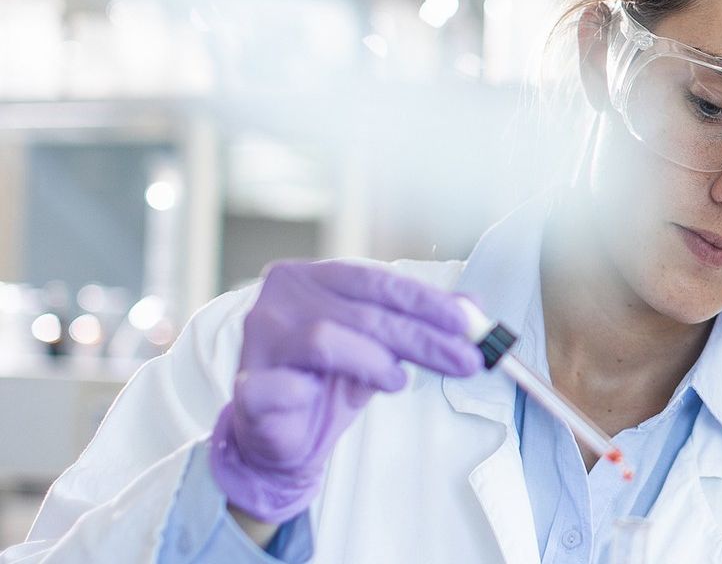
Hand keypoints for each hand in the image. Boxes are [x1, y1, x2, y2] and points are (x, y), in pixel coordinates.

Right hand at [210, 260, 481, 523]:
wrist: (281, 442)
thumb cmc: (328, 385)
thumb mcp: (381, 350)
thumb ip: (418, 324)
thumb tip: (473, 308)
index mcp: (311, 279)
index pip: (376, 281)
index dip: (425, 302)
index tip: (467, 322)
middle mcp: (281, 300)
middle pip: (364, 312)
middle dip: (423, 338)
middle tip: (466, 360)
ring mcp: (259, 339)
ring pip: (327, 338)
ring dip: (377, 361)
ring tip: (398, 380)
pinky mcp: (248, 384)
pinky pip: (289, 383)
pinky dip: (327, 387)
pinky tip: (352, 396)